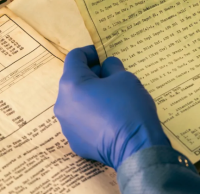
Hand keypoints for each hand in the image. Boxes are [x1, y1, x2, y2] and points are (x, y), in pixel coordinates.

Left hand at [54, 46, 169, 169]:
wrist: (136, 147)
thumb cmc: (129, 107)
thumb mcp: (125, 77)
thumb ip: (112, 67)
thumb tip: (107, 66)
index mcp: (72, 84)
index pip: (75, 57)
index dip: (90, 52)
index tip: (104, 55)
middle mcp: (62, 104)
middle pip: (74, 80)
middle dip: (92, 75)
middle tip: (113, 76)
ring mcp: (67, 126)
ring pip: (77, 101)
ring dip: (91, 95)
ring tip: (113, 98)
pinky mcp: (75, 142)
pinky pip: (82, 120)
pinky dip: (93, 114)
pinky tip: (111, 118)